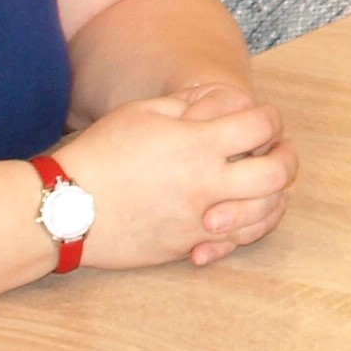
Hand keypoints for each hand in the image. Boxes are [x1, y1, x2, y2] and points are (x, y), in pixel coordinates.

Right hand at [51, 91, 297, 270]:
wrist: (63, 209)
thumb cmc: (101, 154)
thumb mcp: (143, 113)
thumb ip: (190, 106)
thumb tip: (223, 105)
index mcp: (198, 145)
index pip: (262, 126)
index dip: (270, 117)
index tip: (264, 119)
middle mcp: (206, 184)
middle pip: (277, 173)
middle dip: (287, 158)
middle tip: (277, 153)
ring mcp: (198, 220)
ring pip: (264, 214)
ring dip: (274, 197)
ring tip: (266, 186)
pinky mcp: (185, 245)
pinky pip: (233, 243)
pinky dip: (244, 230)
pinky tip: (240, 216)